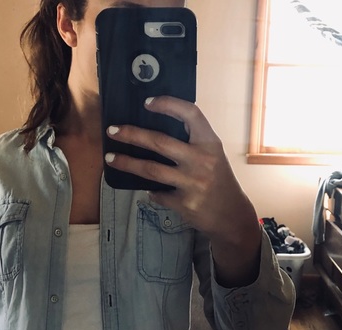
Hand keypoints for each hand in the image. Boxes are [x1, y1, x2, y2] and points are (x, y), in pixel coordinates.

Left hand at [105, 96, 260, 285]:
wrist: (231, 215)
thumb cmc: (218, 180)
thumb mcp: (213, 155)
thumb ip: (192, 142)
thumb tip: (154, 132)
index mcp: (210, 143)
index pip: (190, 114)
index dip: (168, 104)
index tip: (147, 102)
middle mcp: (202, 160)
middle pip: (159, 142)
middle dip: (131, 134)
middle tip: (112, 131)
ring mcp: (192, 183)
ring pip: (150, 169)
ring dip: (126, 162)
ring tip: (110, 158)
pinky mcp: (184, 203)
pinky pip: (157, 193)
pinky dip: (151, 190)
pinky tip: (148, 189)